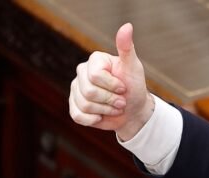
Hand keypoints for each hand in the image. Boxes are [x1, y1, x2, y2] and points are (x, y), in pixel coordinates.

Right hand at [69, 22, 153, 140]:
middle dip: (110, 100)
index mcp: (94, 61)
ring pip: (85, 105)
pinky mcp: (74, 106)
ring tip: (114, 108)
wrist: (133, 111)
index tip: (123, 87)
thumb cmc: (134, 87)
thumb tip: (127, 26)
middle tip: (121, 101)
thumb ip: (127, 48)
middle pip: (89, 91)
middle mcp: (82, 72)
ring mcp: (76, 89)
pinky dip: (94, 120)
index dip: (112, 86)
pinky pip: (78, 116)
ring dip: (106, 111)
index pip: (95, 76)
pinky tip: (102, 116)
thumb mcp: (133, 68)